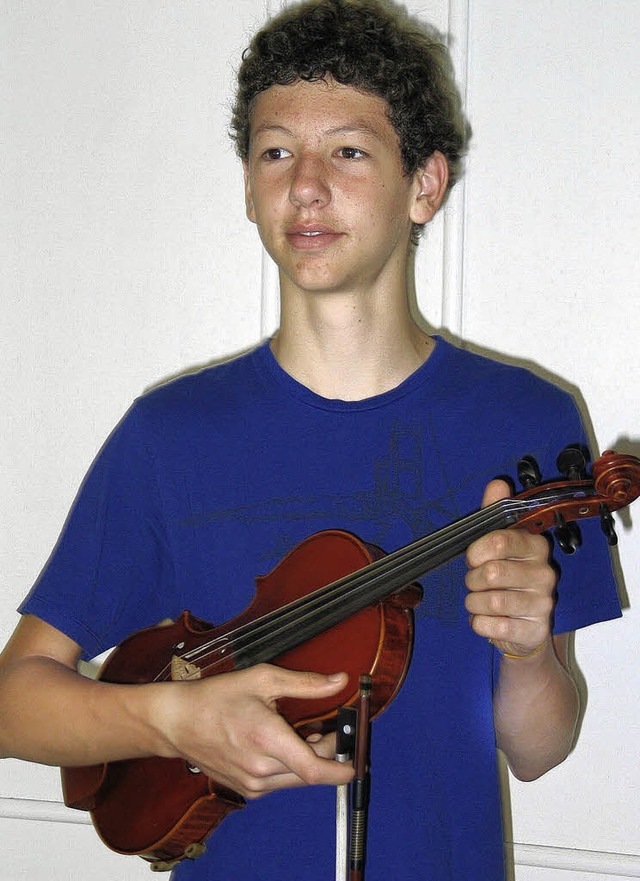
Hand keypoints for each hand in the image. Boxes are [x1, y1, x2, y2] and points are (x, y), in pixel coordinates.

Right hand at [152, 664, 353, 798]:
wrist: (177, 722)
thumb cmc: (217, 697)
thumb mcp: (263, 679)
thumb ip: (306, 683)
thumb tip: (340, 680)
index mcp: (266, 739)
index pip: (315, 769)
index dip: (342, 768)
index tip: (357, 761)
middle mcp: (261, 769)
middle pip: (311, 772)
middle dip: (328, 753)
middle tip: (328, 728)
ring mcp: (252, 784)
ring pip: (297, 779)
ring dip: (309, 760)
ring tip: (303, 733)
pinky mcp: (247, 790)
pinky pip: (281, 782)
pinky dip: (291, 766)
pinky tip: (284, 744)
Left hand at [465, 479, 556, 656]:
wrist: (521, 626)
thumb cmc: (505, 579)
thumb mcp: (498, 543)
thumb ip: (495, 513)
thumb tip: (498, 483)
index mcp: (536, 547)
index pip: (500, 540)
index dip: (476, 550)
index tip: (473, 557)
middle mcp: (545, 574)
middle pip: (492, 572)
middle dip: (473, 579)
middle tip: (476, 582)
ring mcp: (543, 604)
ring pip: (491, 601)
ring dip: (474, 602)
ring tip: (480, 600)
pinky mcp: (535, 630)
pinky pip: (491, 626)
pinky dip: (479, 623)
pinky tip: (486, 619)